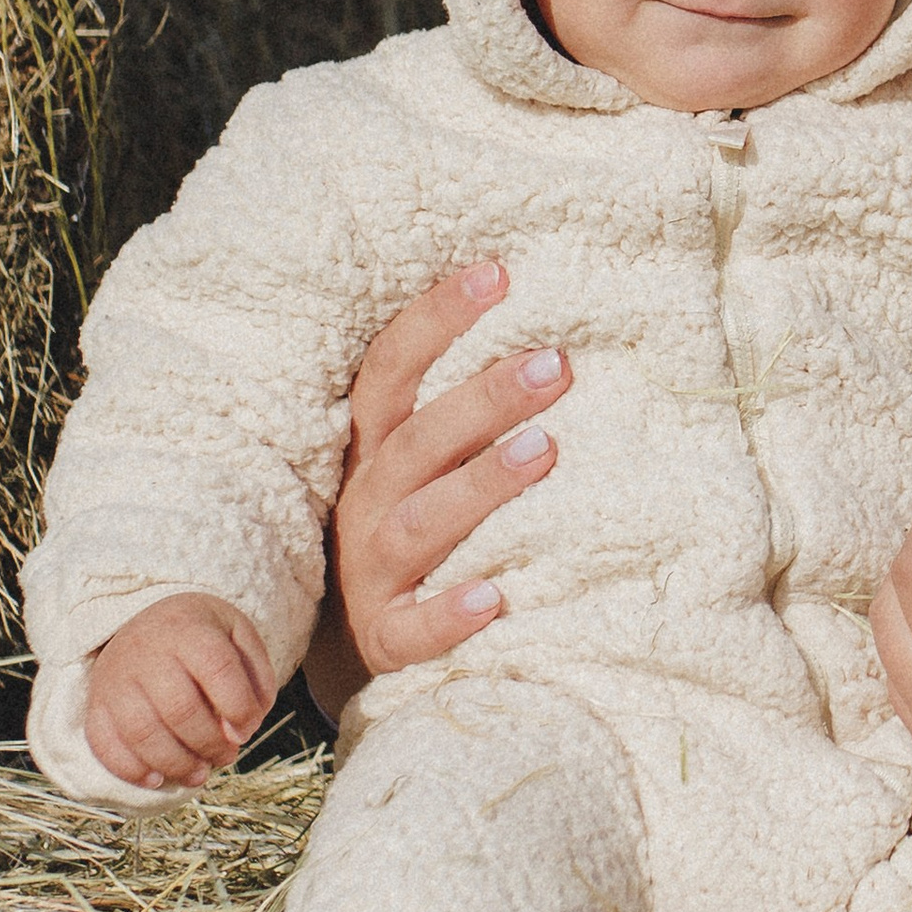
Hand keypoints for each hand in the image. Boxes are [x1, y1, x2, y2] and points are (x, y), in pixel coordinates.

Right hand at [86, 595, 273, 790]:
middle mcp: (147, 650)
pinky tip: (157, 779)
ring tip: (199, 773)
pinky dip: (131, 770)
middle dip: (209, 744)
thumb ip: (256, 681)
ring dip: (176, 764)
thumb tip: (242, 730)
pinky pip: (104, 743)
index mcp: (190, 628)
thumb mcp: (240, 639)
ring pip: (142, 732)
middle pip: (179, 708)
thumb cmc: (203, 638)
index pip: (218, 668)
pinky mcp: (95, 702)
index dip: (239, 708)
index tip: (245, 732)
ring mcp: (115, 677)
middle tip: (225, 756)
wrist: (149, 622)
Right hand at [304, 262, 569, 711]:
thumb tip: (551, 334)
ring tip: (544, 450)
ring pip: (420, 524)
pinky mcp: (387, 637)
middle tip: (556, 363)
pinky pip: (415, 629)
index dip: (436, 318)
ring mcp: (372, 571)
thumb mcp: (419, 462)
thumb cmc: (408, 525)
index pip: (392, 369)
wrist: (355, 638)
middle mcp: (366, 501)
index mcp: (373, 450)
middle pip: (420, 440)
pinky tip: (495, 599)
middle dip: (484, 399)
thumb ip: (460, 408)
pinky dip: (450, 614)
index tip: (498, 273)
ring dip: (480, 486)